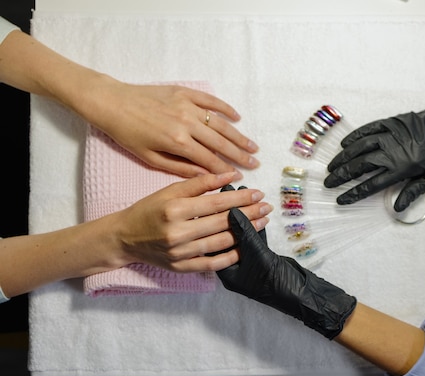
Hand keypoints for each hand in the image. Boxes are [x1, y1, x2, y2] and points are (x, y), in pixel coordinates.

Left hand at [88, 81, 259, 176]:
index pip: (209, 160)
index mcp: (177, 142)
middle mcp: (186, 123)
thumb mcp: (149, 157)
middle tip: (255, 163)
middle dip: (240, 155)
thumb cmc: (127, 134)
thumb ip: (179, 167)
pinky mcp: (184, 92)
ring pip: (220, 123)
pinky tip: (237, 118)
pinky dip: (225, 109)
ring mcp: (187, 105)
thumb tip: (204, 176)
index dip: (226, 170)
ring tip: (253, 146)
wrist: (112, 103)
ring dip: (238, 136)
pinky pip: (210, 101)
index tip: (240, 177)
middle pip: (220, 142)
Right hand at [111, 172, 271, 271]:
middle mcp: (178, 232)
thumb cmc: (148, 210)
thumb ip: (200, 183)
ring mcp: (180, 253)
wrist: (124, 238)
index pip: (216, 203)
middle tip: (267, 207)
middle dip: (249, 214)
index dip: (240, 198)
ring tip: (261, 223)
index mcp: (175, 209)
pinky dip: (231, 257)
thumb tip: (230, 175)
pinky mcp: (181, 267)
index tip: (258, 193)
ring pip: (221, 243)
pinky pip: (212, 264)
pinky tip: (245, 248)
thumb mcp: (169, 191)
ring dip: (246, 234)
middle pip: (222, 223)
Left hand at [217, 208, 356, 338]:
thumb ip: (244, 233)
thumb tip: (231, 211)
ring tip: (244, 196)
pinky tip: (257, 212)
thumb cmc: (275, 282)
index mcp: (226, 273)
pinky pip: (254, 240)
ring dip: (244, 218)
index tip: (214, 199)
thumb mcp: (257, 255)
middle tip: (229, 191)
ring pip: (242, 237)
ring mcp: (248, 264)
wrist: (300, 294)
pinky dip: (256, 227)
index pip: (213, 242)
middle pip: (227, 236)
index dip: (213, 220)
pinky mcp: (261, 260)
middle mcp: (234, 268)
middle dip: (229, 214)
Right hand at [324, 83, 424, 211]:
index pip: (371, 185)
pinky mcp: (394, 122)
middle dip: (341, 176)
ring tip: (332, 165)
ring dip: (344, 157)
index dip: (353, 193)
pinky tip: (345, 144)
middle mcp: (393, 152)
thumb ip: (413, 191)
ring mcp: (391, 135)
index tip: (341, 199)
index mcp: (403, 169)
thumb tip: (397, 208)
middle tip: (328, 182)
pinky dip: (356, 136)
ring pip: (360, 147)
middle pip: (360, 166)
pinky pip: (369, 129)